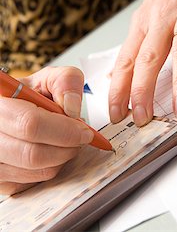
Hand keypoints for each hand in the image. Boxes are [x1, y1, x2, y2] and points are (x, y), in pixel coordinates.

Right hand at [0, 66, 93, 194]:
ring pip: (35, 171)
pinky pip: (33, 182)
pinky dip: (51, 168)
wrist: (17, 108)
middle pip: (32, 154)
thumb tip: (72, 109)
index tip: (84, 131)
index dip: (64, 131)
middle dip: (67, 147)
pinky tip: (52, 150)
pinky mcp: (0, 179)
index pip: (30, 124)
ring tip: (67, 141)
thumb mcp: (50, 78)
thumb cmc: (32, 94)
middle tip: (81, 138)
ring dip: (61, 158)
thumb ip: (66, 81)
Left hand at [109, 0, 176, 125]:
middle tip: (142, 117)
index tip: (115, 112)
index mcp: (144, 22)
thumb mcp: (148, 11)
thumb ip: (137, 42)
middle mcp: (162, 18)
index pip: (127, 59)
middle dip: (143, 90)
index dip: (119, 87)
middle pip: (149, 57)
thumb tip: (118, 74)